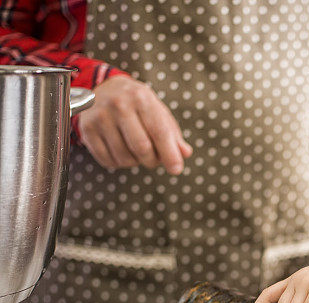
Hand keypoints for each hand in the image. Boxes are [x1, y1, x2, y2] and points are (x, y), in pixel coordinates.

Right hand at [77, 76, 192, 173]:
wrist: (104, 89)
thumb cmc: (138, 105)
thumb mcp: (158, 112)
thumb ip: (173, 134)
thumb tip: (185, 153)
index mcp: (141, 98)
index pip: (159, 132)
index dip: (169, 154)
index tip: (176, 169)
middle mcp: (119, 105)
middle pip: (142, 147)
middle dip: (152, 160)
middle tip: (154, 159)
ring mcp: (100, 117)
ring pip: (124, 157)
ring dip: (135, 162)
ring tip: (136, 151)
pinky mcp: (86, 129)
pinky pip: (107, 160)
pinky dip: (119, 163)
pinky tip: (121, 151)